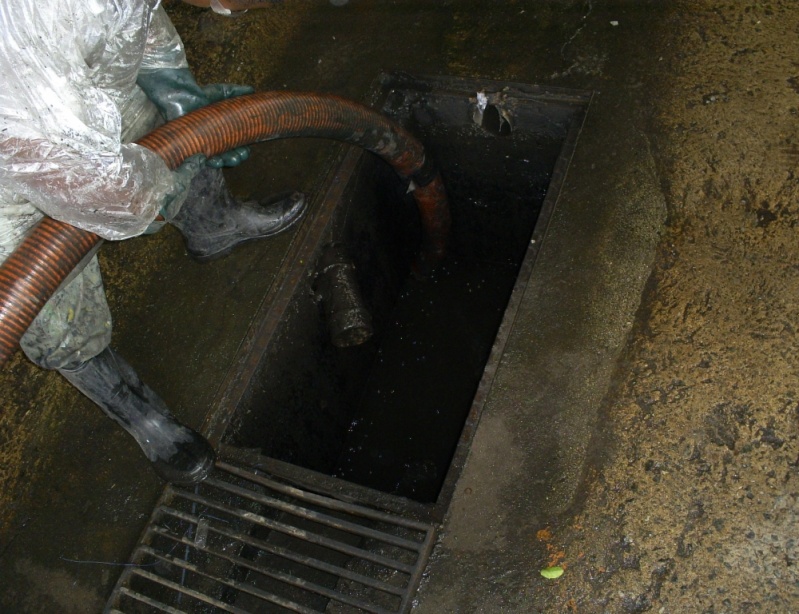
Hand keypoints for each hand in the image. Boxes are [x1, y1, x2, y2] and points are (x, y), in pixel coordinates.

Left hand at [137, 68, 253, 166]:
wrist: (177, 93)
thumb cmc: (196, 94)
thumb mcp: (219, 93)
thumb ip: (235, 92)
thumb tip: (252, 90)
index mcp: (221, 131)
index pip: (234, 146)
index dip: (241, 151)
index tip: (247, 150)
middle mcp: (211, 140)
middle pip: (226, 156)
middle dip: (236, 158)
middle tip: (241, 155)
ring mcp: (199, 145)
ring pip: (214, 160)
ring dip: (224, 162)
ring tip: (230, 159)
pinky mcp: (187, 146)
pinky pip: (197, 159)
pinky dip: (206, 161)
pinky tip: (213, 160)